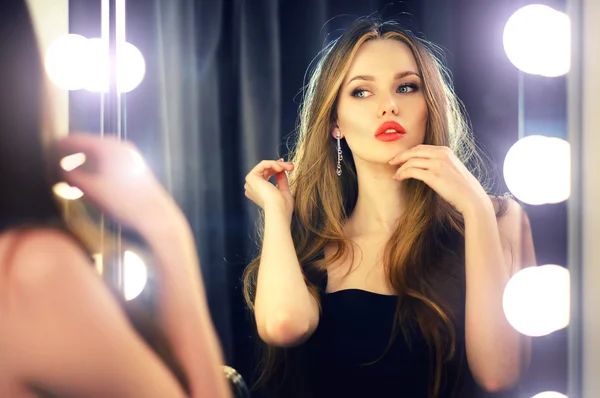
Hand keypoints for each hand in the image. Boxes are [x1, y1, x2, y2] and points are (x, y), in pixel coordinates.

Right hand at [57, 134, 178, 230]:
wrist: (155, 215)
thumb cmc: (122, 201)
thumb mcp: (92, 190)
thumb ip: (73, 177)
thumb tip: (63, 169)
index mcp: (109, 147)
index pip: (80, 139)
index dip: (64, 143)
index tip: (51, 146)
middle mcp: (122, 147)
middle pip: (93, 145)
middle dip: (77, 153)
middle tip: (62, 160)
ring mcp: (132, 157)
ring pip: (104, 155)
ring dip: (89, 162)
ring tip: (76, 172)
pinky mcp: (138, 169)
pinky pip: (113, 163)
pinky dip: (101, 167)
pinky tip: (95, 180)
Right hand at [244, 159, 294, 216]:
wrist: (278, 210)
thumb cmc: (283, 207)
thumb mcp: (283, 191)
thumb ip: (281, 181)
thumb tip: (281, 171)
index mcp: (258, 193)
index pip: (265, 175)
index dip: (276, 168)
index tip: (288, 166)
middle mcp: (252, 188)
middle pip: (266, 170)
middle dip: (280, 166)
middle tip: (291, 166)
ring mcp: (250, 183)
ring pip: (265, 166)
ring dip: (279, 165)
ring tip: (290, 167)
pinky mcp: (251, 177)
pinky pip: (263, 164)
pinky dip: (273, 164)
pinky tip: (281, 168)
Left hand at [388, 145, 490, 215]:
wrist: (471, 198)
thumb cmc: (461, 187)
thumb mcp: (452, 168)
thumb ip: (440, 163)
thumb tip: (425, 165)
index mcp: (445, 151)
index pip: (421, 147)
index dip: (408, 152)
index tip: (400, 157)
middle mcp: (441, 154)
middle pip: (414, 151)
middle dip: (400, 156)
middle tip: (391, 162)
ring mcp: (437, 164)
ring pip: (411, 161)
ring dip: (400, 168)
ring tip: (395, 174)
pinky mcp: (433, 176)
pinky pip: (412, 171)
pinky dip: (402, 173)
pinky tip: (399, 178)